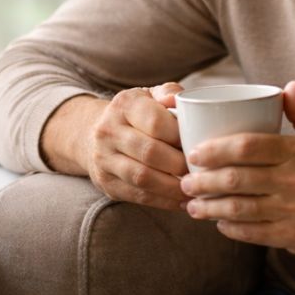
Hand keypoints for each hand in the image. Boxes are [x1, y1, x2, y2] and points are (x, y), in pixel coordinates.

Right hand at [42, 83, 187, 210]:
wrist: (93, 133)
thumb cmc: (136, 112)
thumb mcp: (150, 95)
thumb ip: (169, 93)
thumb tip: (180, 100)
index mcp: (124, 104)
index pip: (155, 122)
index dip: (180, 135)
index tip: (198, 142)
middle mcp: (109, 130)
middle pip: (150, 152)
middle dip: (180, 163)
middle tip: (201, 168)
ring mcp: (104, 159)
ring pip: (143, 177)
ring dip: (173, 186)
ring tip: (194, 187)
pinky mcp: (107, 183)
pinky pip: (139, 196)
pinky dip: (164, 201)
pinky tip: (183, 200)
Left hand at [179, 81, 294, 271]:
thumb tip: (288, 85)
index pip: (249, 146)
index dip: (216, 149)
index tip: (196, 151)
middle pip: (237, 179)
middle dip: (204, 180)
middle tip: (185, 179)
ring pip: (240, 209)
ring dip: (210, 207)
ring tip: (192, 204)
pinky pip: (254, 233)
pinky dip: (231, 228)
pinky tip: (219, 223)